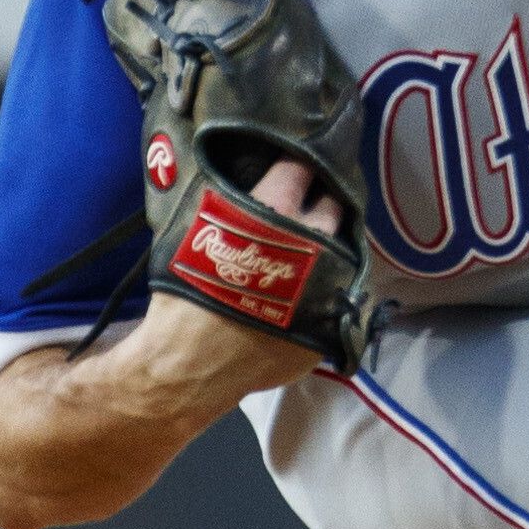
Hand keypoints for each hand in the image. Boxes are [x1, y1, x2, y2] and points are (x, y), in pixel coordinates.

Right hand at [137, 154, 350, 405]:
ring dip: (330, 244)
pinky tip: (311, 289)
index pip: (301, 166)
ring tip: (312, 247)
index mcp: (278, 209)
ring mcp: (331, 282)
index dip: (298, 163)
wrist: (193, 365)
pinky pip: (340, 293)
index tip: (297, 164)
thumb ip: (221, 196)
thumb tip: (231, 173)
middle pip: (333, 205)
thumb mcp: (193, 230)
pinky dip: (328, 287)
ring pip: (344, 249)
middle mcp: (314, 240)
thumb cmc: (184, 293)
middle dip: (322, 200)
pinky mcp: (334, 321)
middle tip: (307, 204)